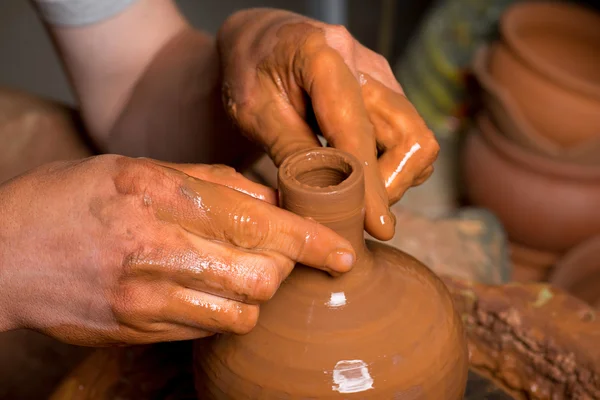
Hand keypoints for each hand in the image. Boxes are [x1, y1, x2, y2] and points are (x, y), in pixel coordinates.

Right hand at [0, 156, 353, 344]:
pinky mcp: (140, 330)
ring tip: (236, 272)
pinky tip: (205, 289)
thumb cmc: (74, 198)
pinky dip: (223, 311)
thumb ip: (213, 182)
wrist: (5, 253)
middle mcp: (161, 250)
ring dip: (254, 294)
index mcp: (165, 198)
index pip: (262, 225)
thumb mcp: (141, 167)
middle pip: (264, 278)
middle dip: (282, 269)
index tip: (343, 252)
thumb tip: (270, 201)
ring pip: (243, 313)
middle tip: (272, 254)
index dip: (313, 242)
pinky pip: (209, 330)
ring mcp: (149, 298)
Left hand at [217, 9, 439, 239]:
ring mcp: (381, 77)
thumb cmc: (249, 70)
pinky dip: (389, 166)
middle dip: (390, 185)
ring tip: (354, 194)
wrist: (260, 41)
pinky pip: (406, 137)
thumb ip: (294, 154)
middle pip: (410, 136)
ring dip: (393, 177)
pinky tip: (358, 174)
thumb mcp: (254, 114)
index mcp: (323, 56)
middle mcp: (365, 63)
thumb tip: (330, 203)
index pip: (357, 130)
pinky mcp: (386, 92)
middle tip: (357, 211)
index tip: (377, 225)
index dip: (370, 184)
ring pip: (415, 139)